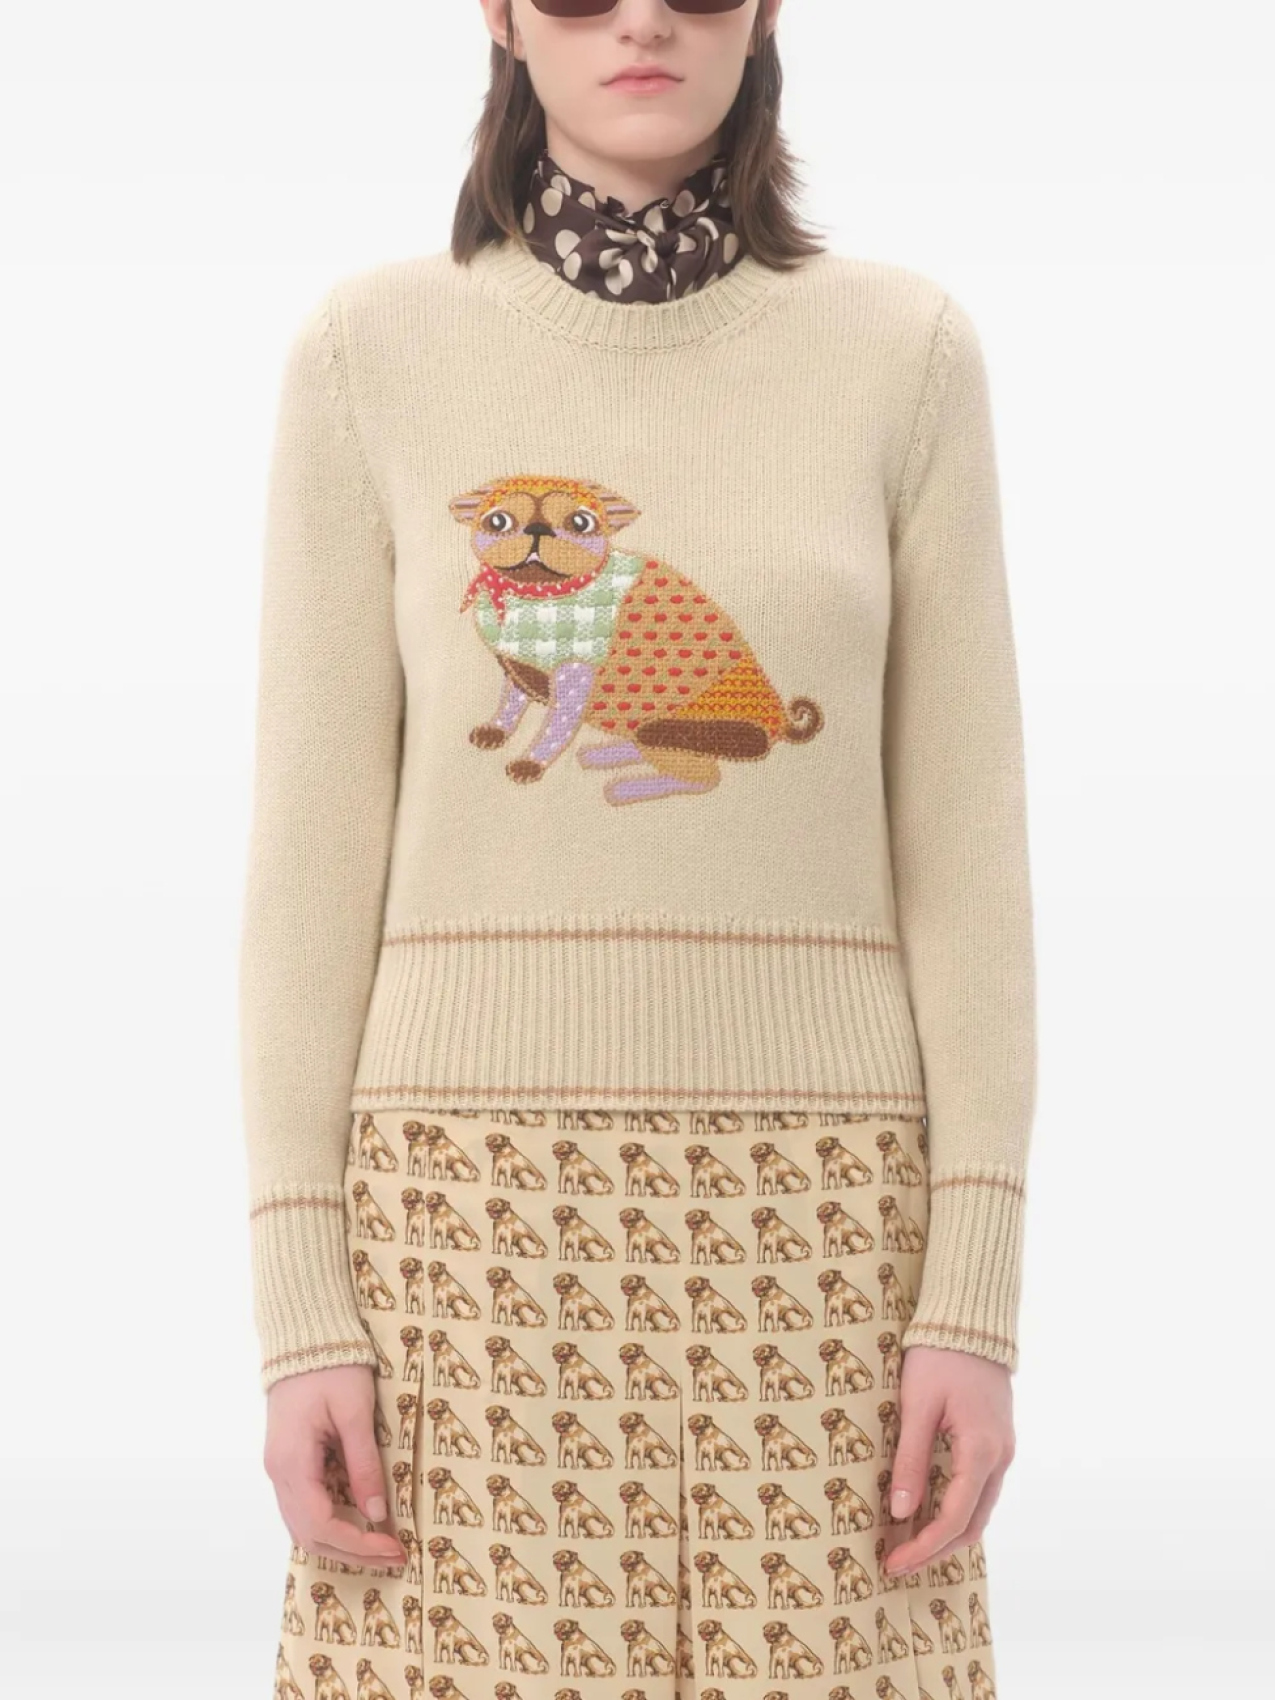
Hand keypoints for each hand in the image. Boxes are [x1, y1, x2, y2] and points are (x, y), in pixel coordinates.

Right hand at [264, 1364, 408, 1567]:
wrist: (303, 1337)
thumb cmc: (332, 1367)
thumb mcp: (355, 1412)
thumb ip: (364, 1463)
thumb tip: (376, 1513)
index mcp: (292, 1462)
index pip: (322, 1524)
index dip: (358, 1544)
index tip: (393, 1547)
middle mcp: (278, 1473)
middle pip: (310, 1535)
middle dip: (353, 1552)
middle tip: (395, 1555)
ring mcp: (279, 1468)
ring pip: (304, 1526)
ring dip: (341, 1542)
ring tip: (381, 1544)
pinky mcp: (288, 1461)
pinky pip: (304, 1507)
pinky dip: (330, 1523)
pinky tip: (359, 1521)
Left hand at [884, 1344, 1014, 1575]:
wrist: (971, 1321)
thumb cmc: (940, 1357)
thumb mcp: (917, 1406)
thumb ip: (911, 1460)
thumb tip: (901, 1512)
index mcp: (981, 1451)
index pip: (954, 1519)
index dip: (924, 1547)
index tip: (895, 1562)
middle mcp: (999, 1457)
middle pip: (973, 1524)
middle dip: (936, 1549)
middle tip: (898, 1562)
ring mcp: (1002, 1450)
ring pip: (979, 1509)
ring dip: (947, 1532)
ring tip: (909, 1543)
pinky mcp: (995, 1441)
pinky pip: (980, 1488)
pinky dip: (956, 1509)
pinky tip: (929, 1510)